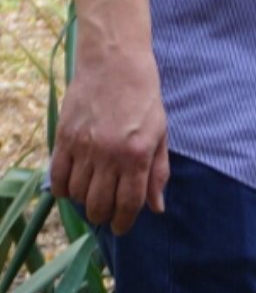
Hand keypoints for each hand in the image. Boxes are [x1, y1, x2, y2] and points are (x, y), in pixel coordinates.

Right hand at [49, 45, 169, 235]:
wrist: (115, 64)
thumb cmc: (144, 99)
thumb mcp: (161, 135)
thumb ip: (158, 172)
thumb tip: (157, 207)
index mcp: (137, 154)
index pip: (130, 202)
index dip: (125, 221)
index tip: (121, 228)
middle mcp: (109, 154)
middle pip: (100, 203)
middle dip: (103, 217)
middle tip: (106, 216)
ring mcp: (84, 147)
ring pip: (78, 193)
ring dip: (85, 202)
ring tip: (92, 197)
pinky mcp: (64, 138)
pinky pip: (58, 176)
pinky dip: (63, 189)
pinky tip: (72, 188)